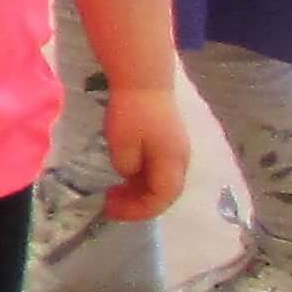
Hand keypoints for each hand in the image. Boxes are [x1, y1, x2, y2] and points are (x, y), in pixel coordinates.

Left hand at [101, 80, 192, 220]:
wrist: (144, 81)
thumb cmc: (132, 112)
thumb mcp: (122, 143)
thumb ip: (126, 167)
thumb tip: (129, 175)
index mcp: (172, 163)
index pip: (161, 198)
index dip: (138, 210)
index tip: (112, 211)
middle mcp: (180, 160)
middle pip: (164, 193)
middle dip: (139, 203)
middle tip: (110, 205)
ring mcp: (177, 150)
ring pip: (162, 181)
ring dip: (140, 191)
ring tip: (114, 193)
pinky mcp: (169, 142)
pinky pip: (159, 169)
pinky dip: (142, 178)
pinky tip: (124, 176)